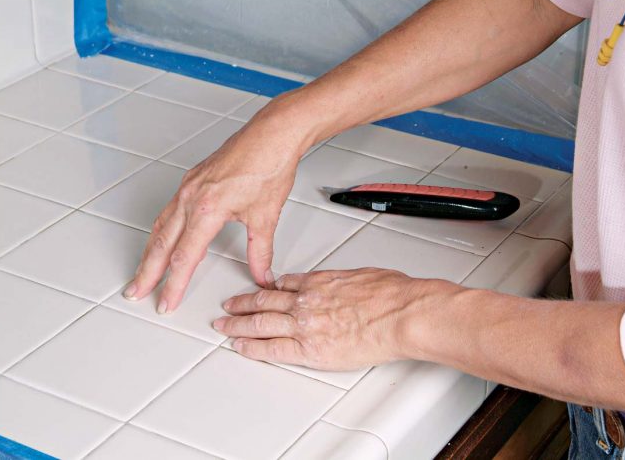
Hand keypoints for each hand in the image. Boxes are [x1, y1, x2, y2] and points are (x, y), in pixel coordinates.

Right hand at [123, 102, 310, 312]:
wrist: (272, 134)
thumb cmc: (269, 165)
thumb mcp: (266, 216)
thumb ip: (260, 251)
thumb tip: (262, 274)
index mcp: (207, 209)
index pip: (184, 257)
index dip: (174, 284)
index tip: (166, 302)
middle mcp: (191, 197)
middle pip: (162, 243)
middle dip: (147, 272)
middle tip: (135, 292)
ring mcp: (189, 186)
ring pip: (161, 225)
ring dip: (150, 252)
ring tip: (143, 272)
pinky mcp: (193, 179)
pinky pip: (169, 210)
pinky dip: (161, 229)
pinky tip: (162, 238)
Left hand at [212, 268, 458, 370]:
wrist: (400, 314)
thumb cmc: (391, 294)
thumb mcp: (362, 274)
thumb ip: (343, 281)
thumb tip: (344, 285)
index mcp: (319, 281)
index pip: (283, 284)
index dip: (267, 289)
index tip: (259, 291)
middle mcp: (306, 301)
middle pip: (263, 302)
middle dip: (241, 304)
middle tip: (228, 306)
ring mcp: (305, 326)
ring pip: (260, 324)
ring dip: (237, 325)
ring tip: (224, 326)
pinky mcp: (310, 350)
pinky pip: (272, 349)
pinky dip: (252, 348)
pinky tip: (241, 347)